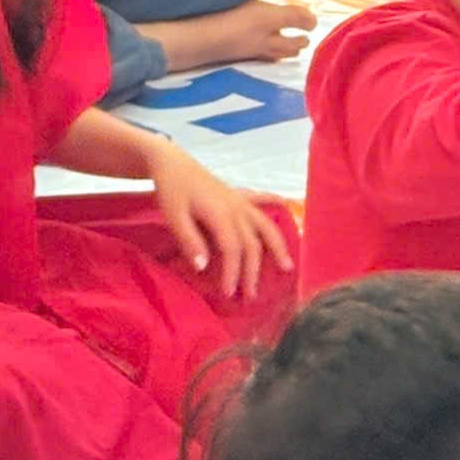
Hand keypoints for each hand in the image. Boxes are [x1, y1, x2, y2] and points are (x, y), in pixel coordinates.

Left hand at [149, 141, 292, 299]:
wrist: (172, 163)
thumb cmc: (171, 190)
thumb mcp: (174, 217)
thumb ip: (190, 241)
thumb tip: (203, 268)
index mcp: (221, 214)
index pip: (233, 249)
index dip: (233, 272)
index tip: (229, 293)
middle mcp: (238, 208)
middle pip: (252, 243)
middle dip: (253, 271)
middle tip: (249, 296)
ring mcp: (242, 201)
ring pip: (266, 226)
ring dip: (277, 247)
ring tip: (287, 267)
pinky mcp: (240, 195)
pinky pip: (265, 201)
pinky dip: (277, 204)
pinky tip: (287, 208)